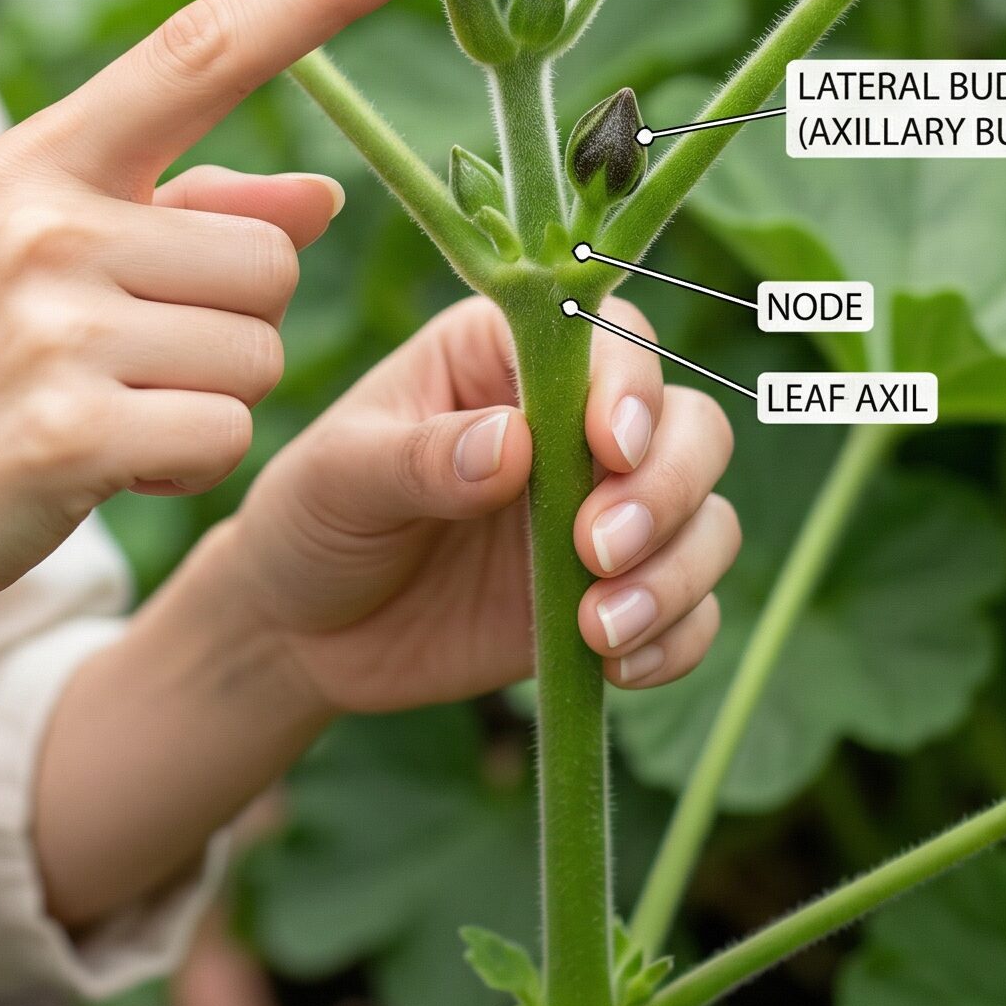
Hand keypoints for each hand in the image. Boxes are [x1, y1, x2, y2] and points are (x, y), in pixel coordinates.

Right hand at [0, 0, 462, 634]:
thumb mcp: (66, 262)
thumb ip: (197, 210)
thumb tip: (324, 194)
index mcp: (44, 153)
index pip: (208, 39)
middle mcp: (43, 214)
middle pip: (271, 246)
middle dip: (237, 316)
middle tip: (131, 355)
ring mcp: (50, 318)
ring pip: (263, 341)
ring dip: (216, 390)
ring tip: (114, 403)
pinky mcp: (69, 425)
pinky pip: (228, 428)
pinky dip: (190, 458)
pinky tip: (109, 461)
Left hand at [228, 293, 739, 713]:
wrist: (301, 631)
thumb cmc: (311, 518)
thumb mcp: (339, 476)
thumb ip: (421, 458)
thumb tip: (511, 446)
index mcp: (503, 354)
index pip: (609, 340)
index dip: (630, 388)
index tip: (608, 450)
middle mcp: (571, 424)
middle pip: (688, 426)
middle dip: (668, 487)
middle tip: (599, 549)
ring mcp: (600, 511)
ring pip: (705, 518)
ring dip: (677, 571)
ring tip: (599, 627)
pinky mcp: (610, 594)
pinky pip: (692, 610)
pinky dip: (678, 636)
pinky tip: (618, 665)